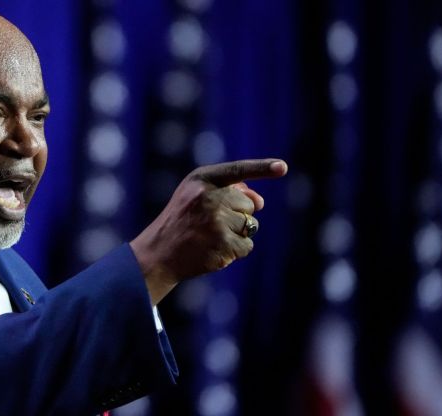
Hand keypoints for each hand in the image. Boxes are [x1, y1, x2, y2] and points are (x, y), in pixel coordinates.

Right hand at [130, 159, 287, 303]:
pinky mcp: (223, 243)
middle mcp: (209, 196)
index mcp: (201, 179)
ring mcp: (216, 220)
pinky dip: (236, 250)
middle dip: (237, 215)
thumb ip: (227, 192)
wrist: (159, 253)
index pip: (238, 170)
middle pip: (249, 205)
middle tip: (209, 224)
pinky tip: (214, 250)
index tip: (282, 167)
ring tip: (209, 237)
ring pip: (251, 226)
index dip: (262, 168)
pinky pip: (247, 245)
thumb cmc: (181, 222)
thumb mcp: (195, 197)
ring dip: (237, 234)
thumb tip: (260, 201)